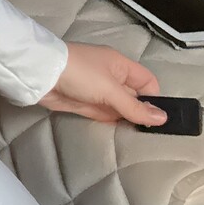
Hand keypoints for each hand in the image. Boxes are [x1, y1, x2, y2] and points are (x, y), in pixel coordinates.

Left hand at [36, 41, 166, 126]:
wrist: (41, 76)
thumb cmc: (79, 74)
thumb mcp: (110, 89)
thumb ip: (134, 106)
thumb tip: (162, 118)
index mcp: (120, 65)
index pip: (146, 81)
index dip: (153, 98)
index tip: (157, 119)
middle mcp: (111, 77)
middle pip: (134, 96)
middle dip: (140, 113)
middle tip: (150, 135)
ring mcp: (97, 91)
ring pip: (119, 108)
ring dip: (126, 120)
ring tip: (139, 138)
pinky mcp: (84, 103)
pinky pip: (104, 115)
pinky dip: (112, 123)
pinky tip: (121, 135)